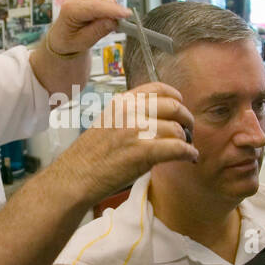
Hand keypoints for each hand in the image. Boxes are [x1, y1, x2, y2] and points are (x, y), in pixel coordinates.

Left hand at [46, 0, 128, 55]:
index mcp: (70, 10)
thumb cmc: (71, 39)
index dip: (113, 10)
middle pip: (104, 0)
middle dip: (114, 12)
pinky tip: (102, 11)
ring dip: (111, 8)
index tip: (127, 14)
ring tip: (102, 19)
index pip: (95, 7)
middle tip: (111, 26)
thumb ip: (98, 31)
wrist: (63, 34)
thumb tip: (113, 21)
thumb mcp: (84, 42)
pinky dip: (110, 2)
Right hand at [52, 82, 197, 200]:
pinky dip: (188, 153)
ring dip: (187, 140)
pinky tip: (190, 157)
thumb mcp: (107, 122)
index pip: (158, 88)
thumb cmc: (89, 155)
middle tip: (188, 131)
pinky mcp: (143, 151)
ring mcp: (137, 130)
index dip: (176, 97)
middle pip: (174, 107)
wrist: (75, 176)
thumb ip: (130, 115)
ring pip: (177, 129)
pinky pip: (178, 148)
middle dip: (186, 119)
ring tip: (186, 148)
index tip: (181, 105)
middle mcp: (130, 111)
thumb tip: (156, 119)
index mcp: (122, 102)